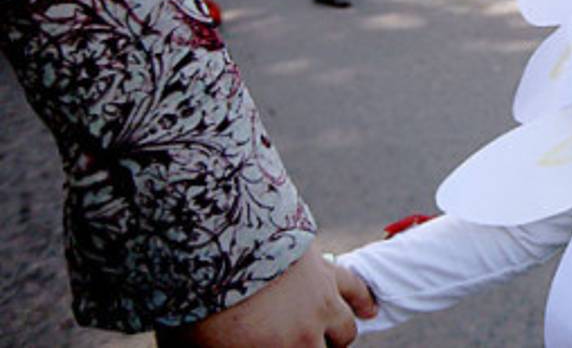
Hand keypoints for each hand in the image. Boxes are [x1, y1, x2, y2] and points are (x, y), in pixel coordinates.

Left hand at [157, 243, 376, 346]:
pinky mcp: (327, 275)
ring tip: (327, 339)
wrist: (220, 244)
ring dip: (334, 338)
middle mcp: (302, 340)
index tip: (265, 345)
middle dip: (304, 346)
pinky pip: (356, 291)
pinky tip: (368, 311)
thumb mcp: (193, 346)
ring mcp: (319, 308)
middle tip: (284, 338)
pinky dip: (363, 302)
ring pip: (343, 332)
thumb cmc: (196, 301)